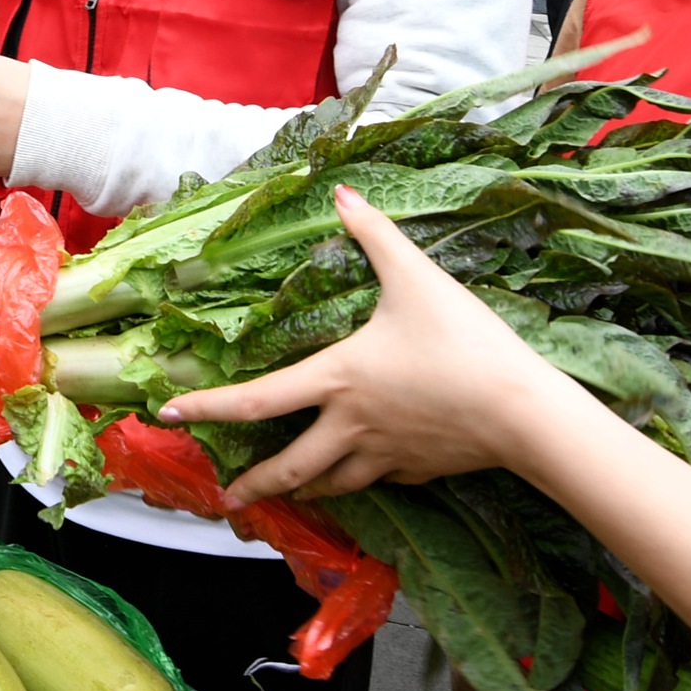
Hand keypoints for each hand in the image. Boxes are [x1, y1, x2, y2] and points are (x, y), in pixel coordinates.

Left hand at [177, 187, 586, 508]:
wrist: (523, 412)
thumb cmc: (465, 343)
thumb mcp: (416, 278)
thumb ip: (375, 233)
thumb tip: (341, 193)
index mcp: (337, 379)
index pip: (255, 400)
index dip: (206, 407)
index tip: (168, 415)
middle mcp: (350, 425)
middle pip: (288, 467)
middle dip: (253, 486)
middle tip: (229, 497)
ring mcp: (383, 454)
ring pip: (329, 484)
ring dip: (301, 489)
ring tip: (287, 493)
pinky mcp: (417, 470)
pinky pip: (378, 478)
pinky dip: (360, 478)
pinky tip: (362, 473)